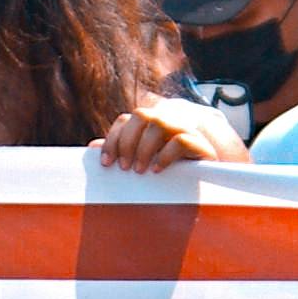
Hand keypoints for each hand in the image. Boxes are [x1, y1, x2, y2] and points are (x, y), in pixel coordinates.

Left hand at [98, 97, 247, 172]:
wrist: (206, 183)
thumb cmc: (168, 173)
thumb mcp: (142, 162)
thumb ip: (121, 150)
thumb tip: (92, 145)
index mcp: (151, 125)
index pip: (126, 119)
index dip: (113, 139)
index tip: (106, 164)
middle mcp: (167, 122)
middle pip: (141, 115)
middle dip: (127, 141)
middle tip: (123, 167)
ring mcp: (185, 129)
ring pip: (158, 123)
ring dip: (144, 148)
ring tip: (140, 170)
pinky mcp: (200, 144)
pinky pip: (180, 139)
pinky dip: (165, 155)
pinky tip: (158, 170)